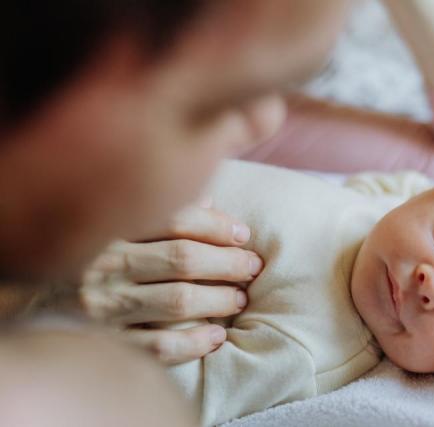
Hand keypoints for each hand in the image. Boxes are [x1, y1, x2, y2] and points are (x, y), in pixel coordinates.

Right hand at [79, 201, 262, 364]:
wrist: (25, 300)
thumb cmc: (83, 256)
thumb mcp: (110, 225)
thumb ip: (158, 212)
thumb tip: (209, 201)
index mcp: (108, 228)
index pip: (174, 219)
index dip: (216, 225)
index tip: (243, 233)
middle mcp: (103, 265)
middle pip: (182, 259)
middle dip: (228, 263)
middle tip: (252, 267)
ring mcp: (102, 306)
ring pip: (177, 301)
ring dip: (218, 300)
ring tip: (240, 298)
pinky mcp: (104, 342)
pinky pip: (159, 346)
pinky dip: (194, 342)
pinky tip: (217, 336)